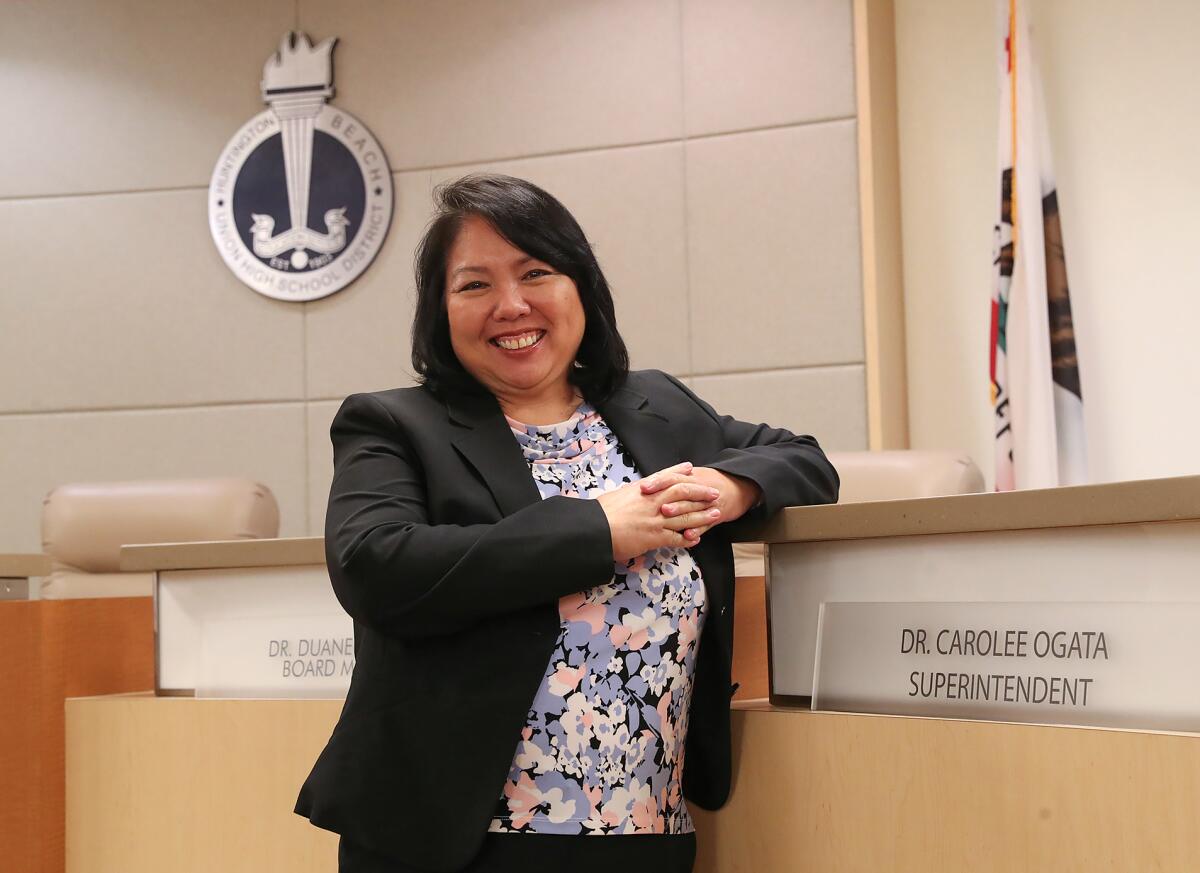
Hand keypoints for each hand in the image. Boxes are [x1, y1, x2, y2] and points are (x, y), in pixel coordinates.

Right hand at [596, 462, 721, 561]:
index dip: (679, 472)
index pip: (665, 477)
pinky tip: (697, 538)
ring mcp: (655, 519)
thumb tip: (633, 494)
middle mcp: (652, 502)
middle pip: (682, 493)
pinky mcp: (654, 536)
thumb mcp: (616, 496)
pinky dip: (688, 538)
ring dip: (702, 515)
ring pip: (685, 515)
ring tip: (715, 514)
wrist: (595, 529)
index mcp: (641, 490)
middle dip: (700, 493)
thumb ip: (629, 495)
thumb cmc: (600, 513)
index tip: (690, 468)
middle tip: (714, 492)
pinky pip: (676, 537)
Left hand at [640, 465, 761, 538]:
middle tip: (648, 498)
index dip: (658, 480)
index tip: (643, 486)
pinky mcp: (717, 515)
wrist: (740, 487)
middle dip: (664, 494)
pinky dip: (697, 530)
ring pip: (692, 506)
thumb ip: (675, 481)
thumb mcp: (695, 477)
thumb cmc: (712, 484)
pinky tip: (687, 536)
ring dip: (679, 510)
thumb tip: (651, 486)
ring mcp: (708, 502)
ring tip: (665, 514)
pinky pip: (707, 524)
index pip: (672, 476)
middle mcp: (699, 487)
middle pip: (680, 489)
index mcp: (692, 477)